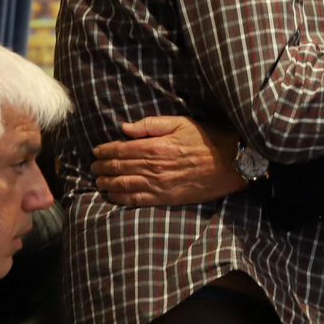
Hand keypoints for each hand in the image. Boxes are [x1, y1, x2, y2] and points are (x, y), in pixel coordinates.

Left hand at [92, 115, 245, 205]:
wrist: (231, 162)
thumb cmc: (208, 139)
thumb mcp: (181, 122)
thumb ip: (151, 124)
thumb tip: (125, 128)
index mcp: (155, 146)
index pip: (121, 149)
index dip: (105, 151)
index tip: (96, 151)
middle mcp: (153, 167)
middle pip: (119, 168)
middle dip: (102, 168)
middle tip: (92, 167)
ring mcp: (159, 185)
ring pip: (124, 185)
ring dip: (107, 183)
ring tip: (98, 181)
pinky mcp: (166, 198)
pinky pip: (137, 200)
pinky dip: (121, 199)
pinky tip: (112, 196)